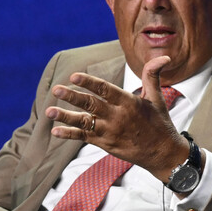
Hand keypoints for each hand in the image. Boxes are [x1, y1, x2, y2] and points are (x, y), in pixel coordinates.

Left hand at [46, 56, 194, 182]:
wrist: (163, 154)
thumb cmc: (159, 123)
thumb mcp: (156, 98)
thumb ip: (152, 76)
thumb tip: (163, 56)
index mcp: (129, 103)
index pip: (106, 90)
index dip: (89, 83)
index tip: (74, 76)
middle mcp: (117, 117)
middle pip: (91, 105)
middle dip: (72, 97)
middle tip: (56, 89)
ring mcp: (109, 132)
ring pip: (84, 123)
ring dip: (65, 117)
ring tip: (48, 111)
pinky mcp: (105, 144)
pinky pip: (84, 137)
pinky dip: (69, 134)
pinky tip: (55, 131)